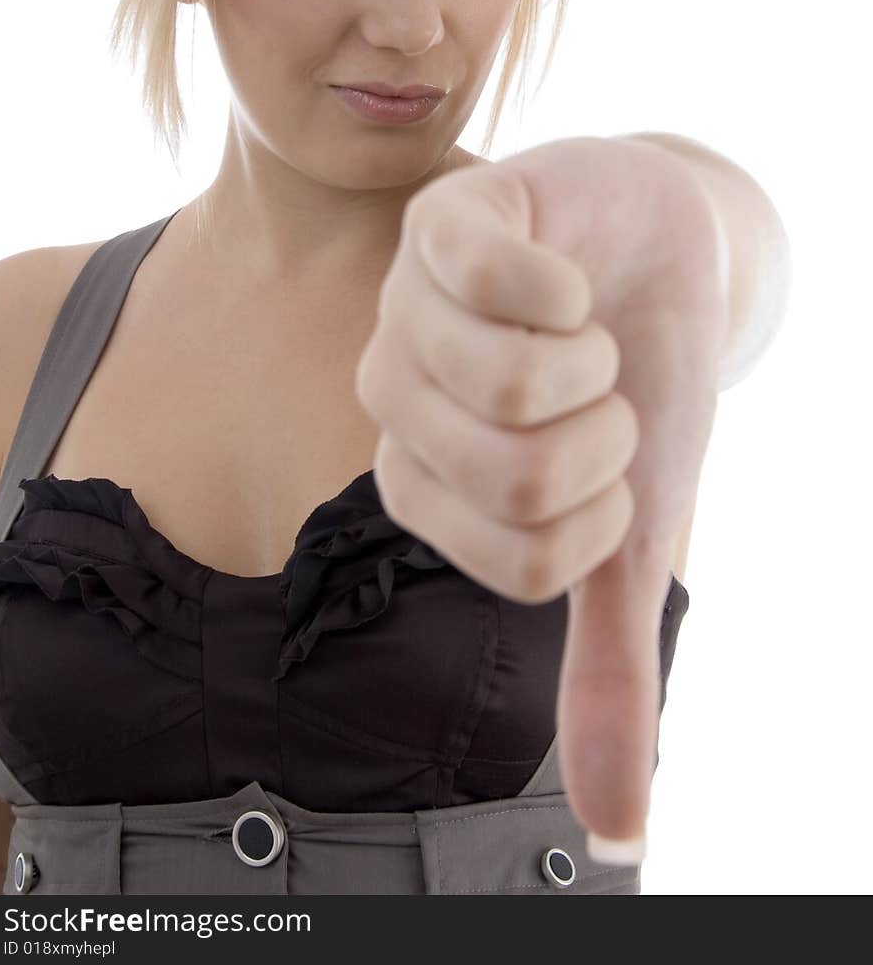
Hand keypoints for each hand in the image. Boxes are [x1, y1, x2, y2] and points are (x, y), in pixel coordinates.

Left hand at [354, 136, 726, 858]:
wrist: (661, 250)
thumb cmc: (638, 386)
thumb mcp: (634, 527)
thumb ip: (609, 661)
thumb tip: (615, 837)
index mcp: (426, 483)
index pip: (520, 561)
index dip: (602, 517)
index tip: (608, 463)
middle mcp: (394, 397)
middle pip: (515, 475)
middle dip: (605, 436)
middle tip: (599, 390)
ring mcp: (407, 303)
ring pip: (504, 381)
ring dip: (592, 361)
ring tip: (583, 329)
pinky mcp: (442, 217)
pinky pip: (487, 271)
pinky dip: (565, 284)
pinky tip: (564, 275)